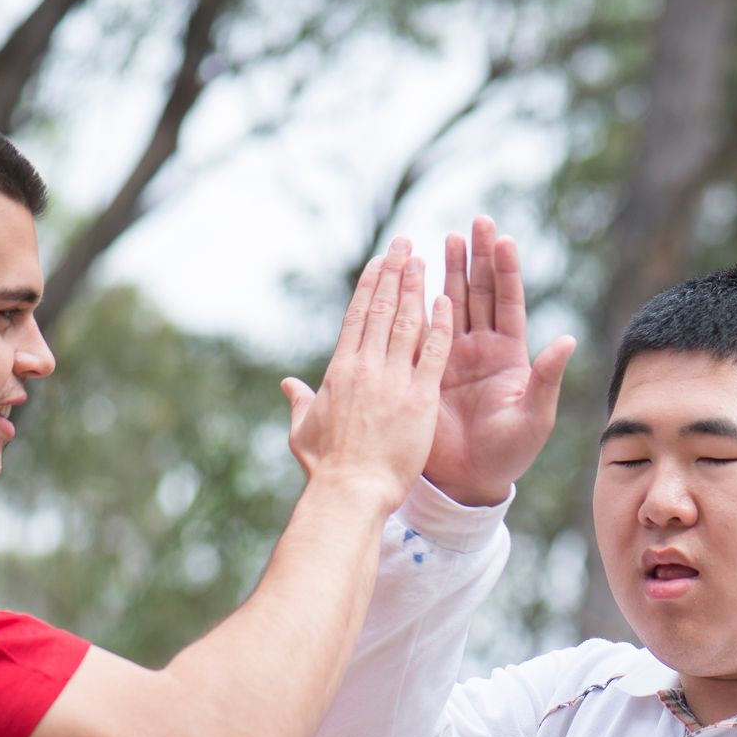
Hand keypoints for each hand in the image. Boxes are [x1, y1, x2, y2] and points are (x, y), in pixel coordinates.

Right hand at [281, 238, 451, 510]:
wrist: (351, 492)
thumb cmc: (325, 468)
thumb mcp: (303, 430)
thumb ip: (301, 401)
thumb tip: (288, 384)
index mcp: (339, 370)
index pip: (357, 317)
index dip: (370, 286)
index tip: (379, 263)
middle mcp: (365, 366)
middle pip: (382, 309)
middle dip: (394, 273)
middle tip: (405, 245)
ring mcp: (393, 379)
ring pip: (406, 321)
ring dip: (416, 287)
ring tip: (424, 259)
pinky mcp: (419, 397)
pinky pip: (432, 352)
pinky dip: (440, 325)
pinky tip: (447, 300)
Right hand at [423, 216, 576, 506]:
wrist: (469, 481)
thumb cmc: (510, 454)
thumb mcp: (535, 418)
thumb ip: (547, 378)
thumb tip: (568, 339)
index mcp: (511, 356)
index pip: (508, 303)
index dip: (506, 271)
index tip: (504, 239)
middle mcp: (482, 349)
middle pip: (481, 292)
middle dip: (479, 257)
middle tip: (478, 222)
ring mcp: (453, 356)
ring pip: (453, 303)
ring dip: (452, 270)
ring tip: (449, 236)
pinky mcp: (427, 369)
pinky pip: (423, 328)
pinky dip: (420, 302)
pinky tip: (416, 276)